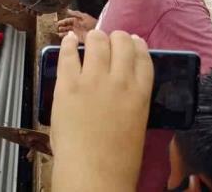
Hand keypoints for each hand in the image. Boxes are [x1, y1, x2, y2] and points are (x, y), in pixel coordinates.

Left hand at [50, 30, 152, 191]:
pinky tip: (70, 39)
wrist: (94, 174)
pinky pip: (69, 54)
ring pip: (97, 42)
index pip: (143, 57)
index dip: (137, 45)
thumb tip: (122, 91)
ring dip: (94, 37)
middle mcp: (120, 81)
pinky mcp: (68, 84)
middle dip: (116, 37)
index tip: (133, 41)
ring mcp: (93, 80)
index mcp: (141, 94)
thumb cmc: (117, 161)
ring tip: (90, 38)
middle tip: (109, 39)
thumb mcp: (136, 126)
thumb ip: (131, 102)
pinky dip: (70, 43)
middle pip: (121, 43)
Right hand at [55, 10, 96, 41]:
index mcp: (77, 20)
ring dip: (62, 32)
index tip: (57, 23)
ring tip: (57, 32)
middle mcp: (75, 26)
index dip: (62, 21)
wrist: (100, 32)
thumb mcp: (84, 16)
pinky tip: (61, 37)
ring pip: (67, 32)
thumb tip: (67, 10)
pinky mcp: (78, 39)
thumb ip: (75, 13)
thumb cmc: (93, 23)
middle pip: (66, 26)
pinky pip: (70, 38)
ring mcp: (76, 33)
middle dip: (61, 27)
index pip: (67, 20)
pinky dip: (65, 38)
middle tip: (55, 28)